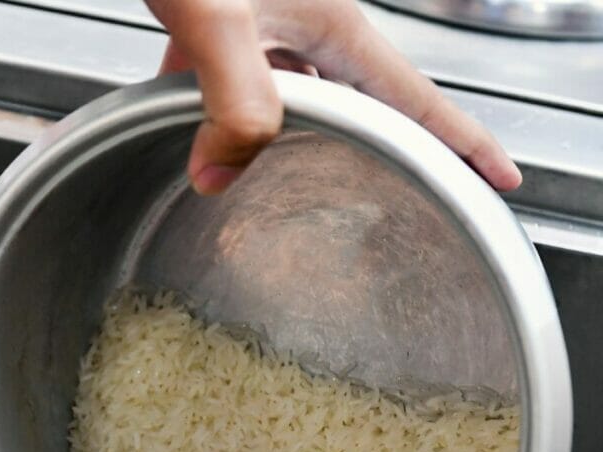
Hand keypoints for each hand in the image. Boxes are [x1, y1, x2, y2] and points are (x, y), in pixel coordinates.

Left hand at [145, 0, 521, 193]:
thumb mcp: (218, 20)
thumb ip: (231, 101)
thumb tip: (222, 175)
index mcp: (334, 27)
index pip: (416, 99)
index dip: (463, 143)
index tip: (501, 177)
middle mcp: (310, 25)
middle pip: (362, 103)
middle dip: (385, 149)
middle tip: (407, 194)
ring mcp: (270, 23)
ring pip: (296, 94)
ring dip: (294, 136)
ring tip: (293, 180)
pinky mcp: (227, 23)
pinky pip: (237, 76)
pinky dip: (221, 108)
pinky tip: (188, 122)